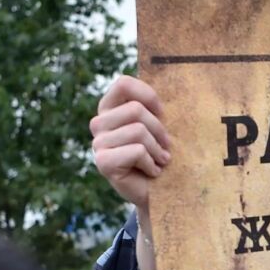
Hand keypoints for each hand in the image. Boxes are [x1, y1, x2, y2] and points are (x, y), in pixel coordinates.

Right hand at [92, 75, 171, 209]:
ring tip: (159, 161)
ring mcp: (98, 143)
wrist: (161, 191)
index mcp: (110, 108)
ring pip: (138, 131)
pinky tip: (152, 172)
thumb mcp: (160, 125)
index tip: (162, 113)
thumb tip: (171, 77)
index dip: (148, 95)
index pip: (123, 84)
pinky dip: (152, 163)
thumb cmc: (162, 154)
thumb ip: (154, 106)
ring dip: (157, 150)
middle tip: (165, 148)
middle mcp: (99, 123)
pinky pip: (136, 151)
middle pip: (135, 110)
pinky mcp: (103, 162)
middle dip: (159, 130)